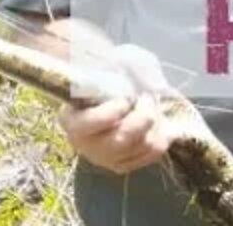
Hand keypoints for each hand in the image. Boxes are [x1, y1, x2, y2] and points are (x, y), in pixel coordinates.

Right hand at [57, 44, 176, 173]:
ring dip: (155, 122)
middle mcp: (85, 145)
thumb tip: (126, 77)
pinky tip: (155, 122)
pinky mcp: (126, 164)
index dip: (112, 112)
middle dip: (142, 116)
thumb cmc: (107, 78)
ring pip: (141, 146)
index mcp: (71, 120)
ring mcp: (106, 158)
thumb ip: (111, 70)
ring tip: (150, 106)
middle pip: (121, 140)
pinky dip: (161, 134)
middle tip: (147, 98)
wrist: (115, 93)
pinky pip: (153, 153)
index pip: (90, 124)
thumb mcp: (105, 67)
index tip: (125, 98)